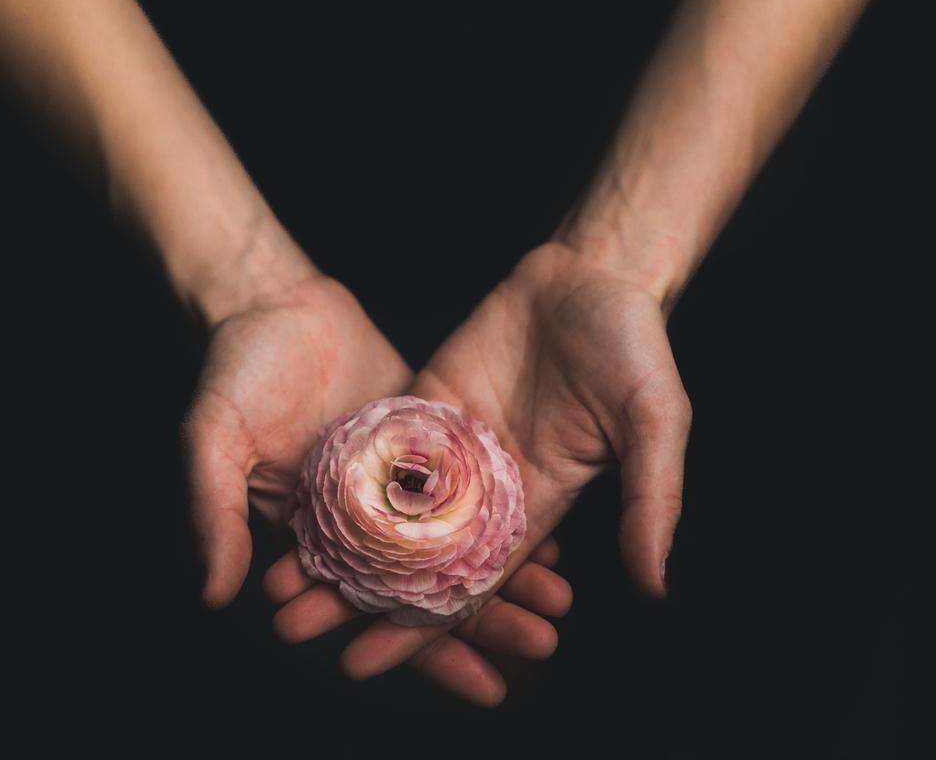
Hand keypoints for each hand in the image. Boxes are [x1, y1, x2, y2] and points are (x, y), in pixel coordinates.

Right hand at [186, 270, 571, 703]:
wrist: (273, 298)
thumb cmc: (234, 369)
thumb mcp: (213, 439)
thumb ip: (213, 512)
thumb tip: (212, 594)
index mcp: (318, 534)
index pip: (375, 610)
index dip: (425, 652)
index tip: (485, 686)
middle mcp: (364, 517)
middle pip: (433, 587)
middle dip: (488, 624)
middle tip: (540, 645)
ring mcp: (399, 479)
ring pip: (461, 541)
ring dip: (508, 574)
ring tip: (558, 603)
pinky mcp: (427, 436)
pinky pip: (474, 483)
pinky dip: (508, 512)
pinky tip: (554, 535)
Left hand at [269, 240, 690, 680]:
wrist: (591, 273)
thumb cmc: (634, 346)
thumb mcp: (656, 422)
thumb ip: (651, 498)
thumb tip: (654, 584)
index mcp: (535, 503)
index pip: (468, 582)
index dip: (418, 626)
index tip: (363, 661)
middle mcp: (486, 485)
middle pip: (412, 555)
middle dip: (358, 594)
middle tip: (293, 626)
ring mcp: (452, 443)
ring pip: (385, 505)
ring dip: (336, 541)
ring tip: (279, 577)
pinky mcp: (427, 400)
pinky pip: (380, 443)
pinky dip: (340, 475)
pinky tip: (295, 500)